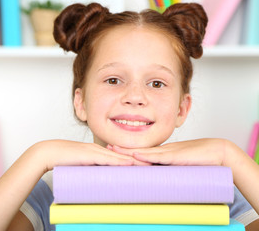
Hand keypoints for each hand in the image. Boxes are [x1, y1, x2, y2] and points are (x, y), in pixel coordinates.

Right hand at [30, 139, 150, 171]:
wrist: (49, 152)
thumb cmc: (63, 159)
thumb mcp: (81, 164)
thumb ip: (91, 169)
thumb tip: (99, 179)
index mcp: (99, 152)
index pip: (120, 156)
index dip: (133, 160)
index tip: (146, 164)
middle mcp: (100, 149)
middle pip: (123, 154)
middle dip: (139, 160)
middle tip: (155, 164)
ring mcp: (95, 151)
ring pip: (119, 156)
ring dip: (133, 161)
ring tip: (148, 165)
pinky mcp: (89, 155)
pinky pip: (107, 158)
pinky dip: (119, 161)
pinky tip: (128, 164)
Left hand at [108, 138, 228, 165]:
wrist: (218, 153)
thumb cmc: (200, 159)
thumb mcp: (180, 164)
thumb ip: (168, 167)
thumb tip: (158, 177)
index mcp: (163, 154)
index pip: (141, 154)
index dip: (128, 153)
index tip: (114, 153)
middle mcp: (163, 152)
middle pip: (139, 151)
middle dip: (123, 151)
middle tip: (107, 148)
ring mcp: (168, 153)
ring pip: (145, 153)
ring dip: (129, 152)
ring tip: (113, 150)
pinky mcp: (176, 156)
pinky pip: (158, 156)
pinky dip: (146, 156)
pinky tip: (135, 155)